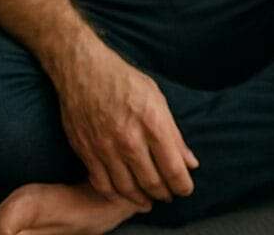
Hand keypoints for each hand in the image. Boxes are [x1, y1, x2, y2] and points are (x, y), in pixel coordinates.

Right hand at [50, 38, 197, 209]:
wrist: (84, 72)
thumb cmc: (126, 81)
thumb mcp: (158, 100)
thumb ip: (174, 135)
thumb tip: (189, 162)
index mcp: (152, 124)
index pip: (172, 167)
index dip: (182, 185)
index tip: (186, 189)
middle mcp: (129, 139)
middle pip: (151, 182)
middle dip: (165, 194)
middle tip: (170, 196)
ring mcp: (105, 148)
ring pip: (126, 188)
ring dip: (141, 199)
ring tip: (150, 201)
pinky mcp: (86, 152)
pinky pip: (102, 183)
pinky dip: (115, 194)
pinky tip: (124, 195)